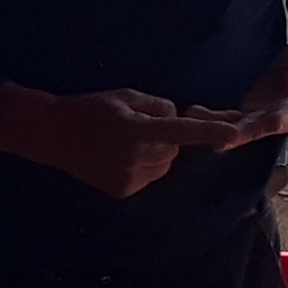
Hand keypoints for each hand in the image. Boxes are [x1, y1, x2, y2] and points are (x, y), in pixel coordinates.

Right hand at [0, 86, 244, 197]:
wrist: (52, 135)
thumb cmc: (90, 108)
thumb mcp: (126, 96)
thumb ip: (158, 107)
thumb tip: (179, 119)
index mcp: (136, 130)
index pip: (181, 131)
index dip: (211, 133)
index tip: (235, 134)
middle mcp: (136, 158)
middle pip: (175, 148)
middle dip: (167, 137)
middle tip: (139, 126)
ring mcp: (129, 178)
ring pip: (164, 164)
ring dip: (156, 152)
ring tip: (126, 142)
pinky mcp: (124, 191)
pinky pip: (150, 176)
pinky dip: (143, 165)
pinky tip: (118, 157)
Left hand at [190, 6, 287, 146]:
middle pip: (282, 118)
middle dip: (267, 124)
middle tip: (253, 129)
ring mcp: (269, 117)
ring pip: (252, 128)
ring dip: (234, 132)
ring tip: (217, 136)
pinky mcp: (248, 118)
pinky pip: (230, 122)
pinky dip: (213, 121)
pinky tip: (194, 115)